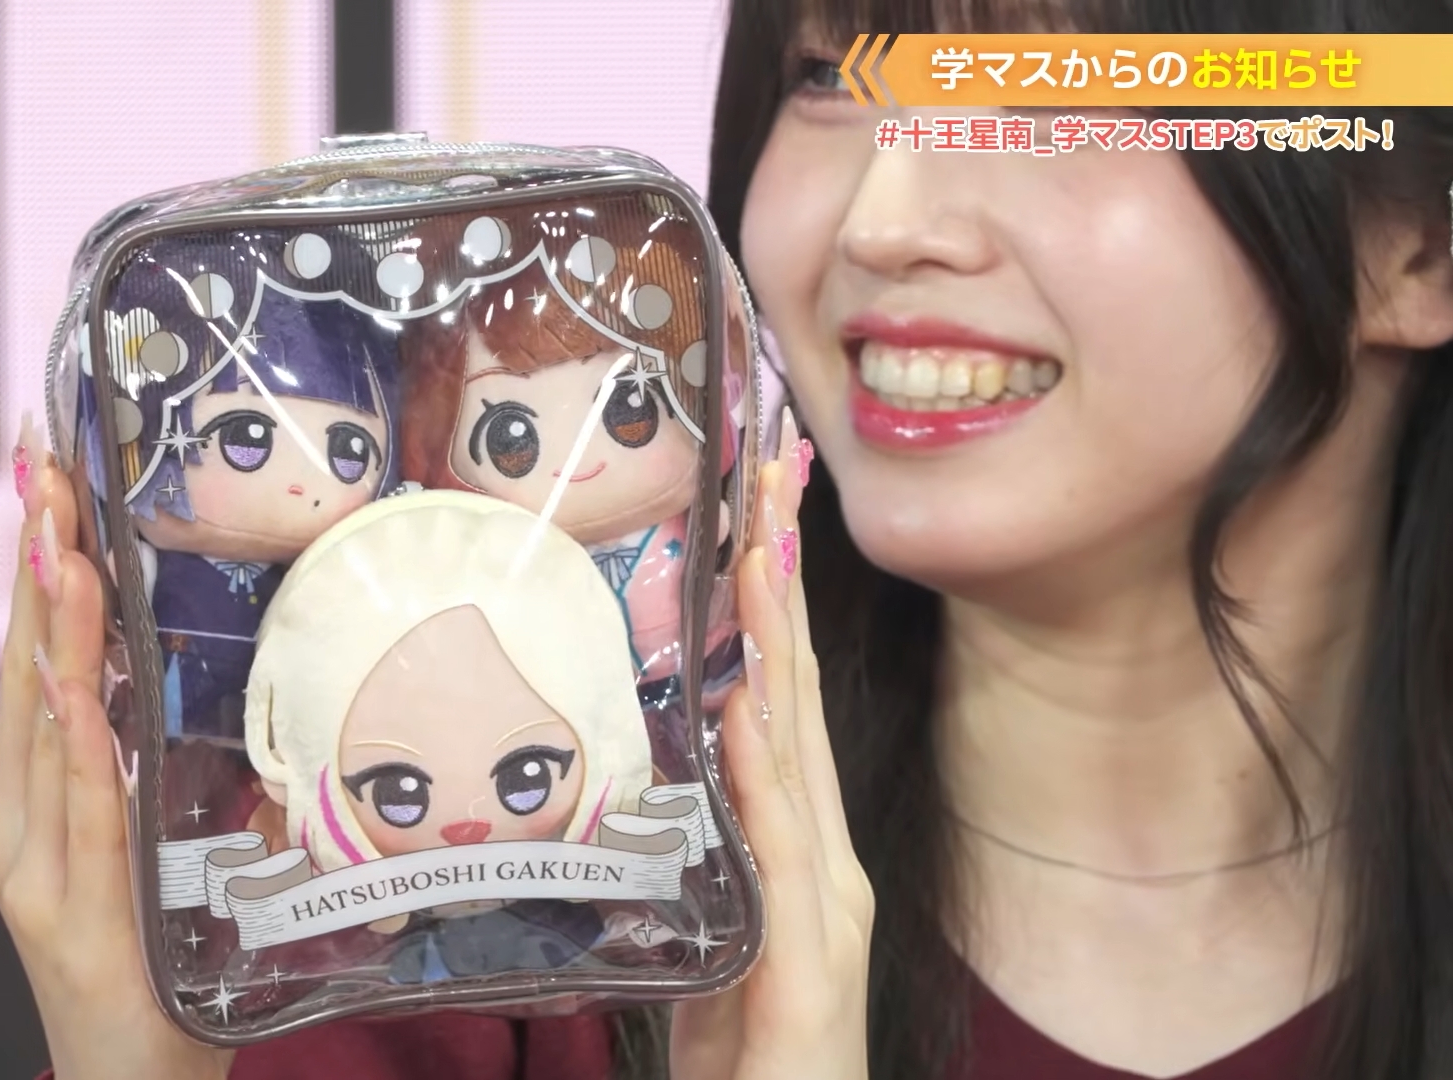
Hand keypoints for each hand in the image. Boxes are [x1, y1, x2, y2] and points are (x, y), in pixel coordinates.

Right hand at [0, 417, 232, 1079]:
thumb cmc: (154, 962)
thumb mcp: (164, 842)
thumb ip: (175, 766)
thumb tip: (252, 671)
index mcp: (31, 796)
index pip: (33, 659)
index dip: (36, 566)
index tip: (46, 476)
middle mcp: (14, 822)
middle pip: (25, 671)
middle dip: (37, 563)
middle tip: (45, 466)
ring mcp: (32, 870)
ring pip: (46, 727)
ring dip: (54, 628)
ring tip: (60, 541)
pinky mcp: (68, 919)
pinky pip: (83, 814)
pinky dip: (78, 746)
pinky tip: (75, 686)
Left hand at [670, 418, 873, 1079]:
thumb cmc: (750, 1054)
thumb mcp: (717, 933)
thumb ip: (714, 847)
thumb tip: (694, 753)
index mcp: (801, 851)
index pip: (783, 705)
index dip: (775, 608)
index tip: (760, 516)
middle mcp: (826, 865)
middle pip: (800, 702)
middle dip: (787, 590)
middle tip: (776, 479)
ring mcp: (826, 913)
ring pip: (796, 757)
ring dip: (778, 653)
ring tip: (762, 557)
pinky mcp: (805, 968)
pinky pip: (780, 857)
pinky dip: (764, 780)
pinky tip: (746, 714)